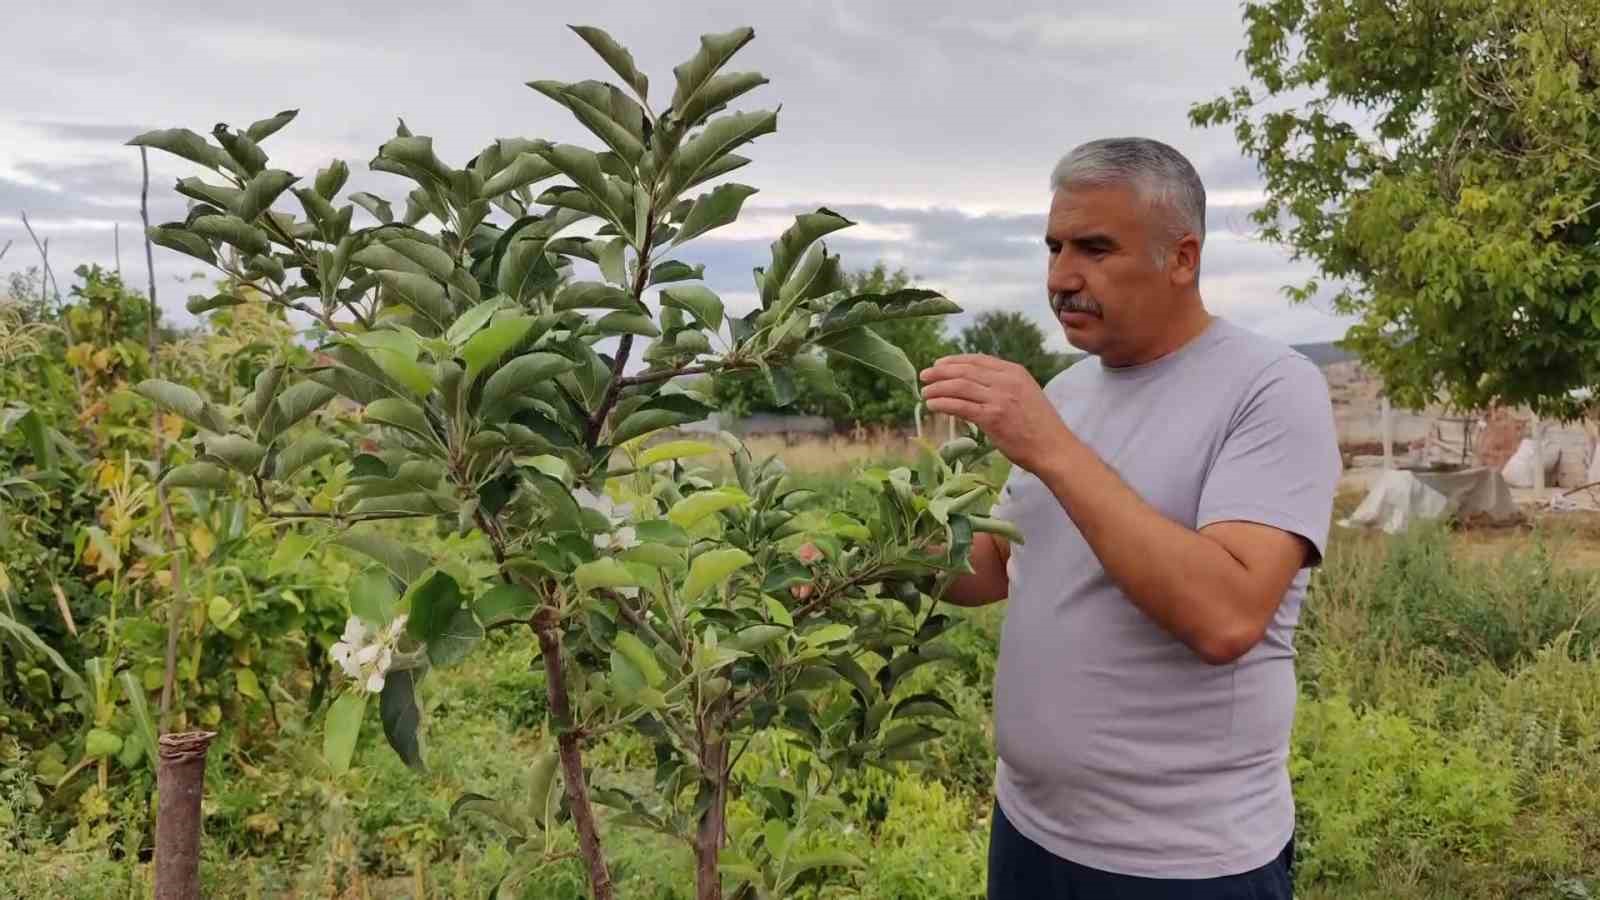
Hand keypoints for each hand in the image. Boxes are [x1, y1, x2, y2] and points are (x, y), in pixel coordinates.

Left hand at [919, 354, 1071, 473]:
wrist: (1054, 449)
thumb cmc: (1040, 427)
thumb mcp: (1025, 394)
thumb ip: (1002, 386)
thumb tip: (973, 385)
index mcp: (1014, 372)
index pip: (978, 359)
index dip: (954, 360)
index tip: (939, 364)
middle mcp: (1006, 380)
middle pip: (965, 370)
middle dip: (940, 372)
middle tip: (924, 376)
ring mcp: (999, 398)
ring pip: (959, 386)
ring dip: (937, 388)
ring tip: (925, 392)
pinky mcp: (992, 417)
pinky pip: (960, 406)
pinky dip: (942, 404)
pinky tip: (932, 405)